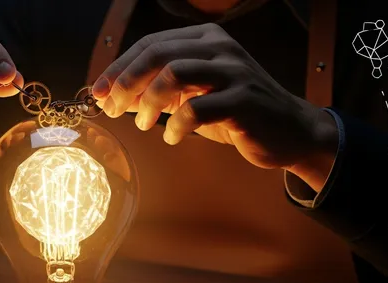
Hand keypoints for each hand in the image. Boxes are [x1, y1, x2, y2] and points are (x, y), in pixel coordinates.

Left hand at [91, 24, 338, 190]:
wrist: (289, 132)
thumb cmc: (235, 113)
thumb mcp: (193, 96)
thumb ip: (158, 92)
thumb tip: (112, 96)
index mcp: (205, 40)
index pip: (151, 44)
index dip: (120, 67)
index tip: (98, 92)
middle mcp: (219, 48)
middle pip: (158, 53)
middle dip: (126, 81)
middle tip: (112, 108)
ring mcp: (234, 71)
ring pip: (174, 73)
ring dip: (149, 101)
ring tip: (144, 125)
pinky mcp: (244, 100)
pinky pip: (197, 109)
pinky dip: (176, 125)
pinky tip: (171, 137)